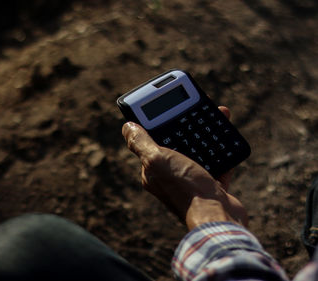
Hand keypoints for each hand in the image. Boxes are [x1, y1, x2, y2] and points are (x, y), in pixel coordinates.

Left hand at [122, 106, 247, 229]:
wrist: (218, 218)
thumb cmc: (186, 189)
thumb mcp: (157, 160)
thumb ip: (141, 143)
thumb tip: (127, 127)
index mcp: (152, 171)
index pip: (151, 141)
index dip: (158, 121)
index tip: (169, 105)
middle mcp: (169, 177)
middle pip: (177, 143)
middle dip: (186, 123)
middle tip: (197, 106)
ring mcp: (191, 182)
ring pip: (198, 150)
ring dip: (206, 132)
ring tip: (218, 114)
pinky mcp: (211, 186)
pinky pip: (216, 162)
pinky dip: (222, 148)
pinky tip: (227, 135)